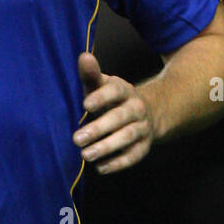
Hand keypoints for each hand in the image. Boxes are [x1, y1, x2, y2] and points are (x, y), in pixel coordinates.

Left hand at [72, 53, 155, 173]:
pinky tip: (101, 167)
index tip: (85, 105)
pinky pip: (134, 156)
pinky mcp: (143, 146)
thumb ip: (91, 74)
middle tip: (77, 138)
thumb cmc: (112, 98)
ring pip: (127, 137)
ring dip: (107, 147)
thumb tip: (84, 56)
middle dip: (99, 128)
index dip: (101, 97)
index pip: (115, 91)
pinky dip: (118, 163)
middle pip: (120, 118)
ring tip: (86, 155)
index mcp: (124, 90)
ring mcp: (142, 128)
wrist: (146, 112)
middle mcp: (136, 108)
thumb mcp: (102, 85)